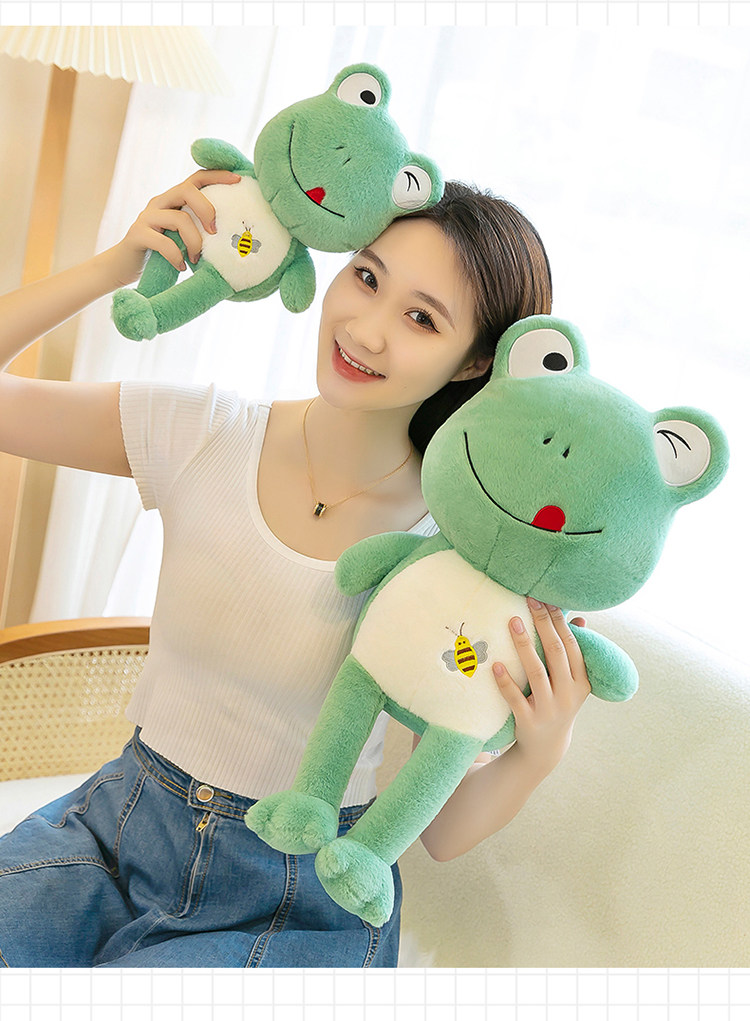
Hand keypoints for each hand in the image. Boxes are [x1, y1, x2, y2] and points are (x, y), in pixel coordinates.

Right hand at [110, 169, 241, 285]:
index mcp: (173, 200)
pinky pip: (164, 242)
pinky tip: (182, 267)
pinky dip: (177, 256)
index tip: (238, 181)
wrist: (123, 267)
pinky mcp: (137, 234)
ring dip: (194, 241)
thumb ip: (199, 231)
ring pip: (179, 218)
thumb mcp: (183, 238)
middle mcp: (160, 203)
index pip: (196, 178)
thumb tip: (231, 238)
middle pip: (187, 190)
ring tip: (196, 259)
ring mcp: (147, 217)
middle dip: (207, 210)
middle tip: (214, 233)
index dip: (217, 176)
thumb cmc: (162, 254)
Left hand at [492, 598, 590, 776]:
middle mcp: (568, 695)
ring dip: (523, 646)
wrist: (547, 747)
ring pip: (536, 672)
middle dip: (543, 625)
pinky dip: (505, 681)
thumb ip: (573, 653)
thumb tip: (580, 619)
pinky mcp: (529, 720)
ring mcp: (549, 709)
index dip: (559, 622)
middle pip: (556, 653)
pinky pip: (516, 698)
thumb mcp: (571, 682)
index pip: (572, 645)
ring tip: (512, 621)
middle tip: (530, 601)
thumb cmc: (557, 702)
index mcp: (581, 681)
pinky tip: (495, 664)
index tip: (546, 600)